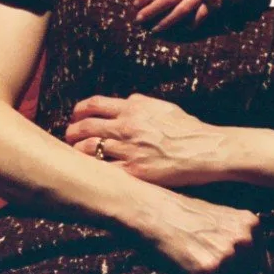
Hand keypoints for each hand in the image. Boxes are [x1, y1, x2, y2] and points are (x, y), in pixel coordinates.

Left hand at [66, 93, 227, 187]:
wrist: (205, 150)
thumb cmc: (187, 128)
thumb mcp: (162, 106)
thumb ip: (139, 103)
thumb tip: (123, 102)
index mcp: (133, 108)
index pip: (95, 104)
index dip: (79, 110)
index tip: (75, 115)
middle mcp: (127, 126)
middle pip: (86, 126)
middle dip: (72, 131)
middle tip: (69, 136)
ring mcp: (130, 150)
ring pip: (90, 149)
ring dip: (77, 151)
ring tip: (75, 154)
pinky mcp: (135, 171)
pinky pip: (105, 170)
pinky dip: (94, 169)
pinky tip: (90, 172)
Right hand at [136, 189, 258, 273]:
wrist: (151, 210)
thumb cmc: (181, 213)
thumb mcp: (221, 217)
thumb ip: (241, 237)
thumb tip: (266, 268)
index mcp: (251, 224)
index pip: (260, 261)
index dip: (240, 262)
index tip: (221, 254)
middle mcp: (244, 240)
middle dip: (228, 271)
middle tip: (202, 252)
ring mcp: (227, 256)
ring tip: (192, 253)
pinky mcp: (207, 272)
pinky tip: (183, 260)